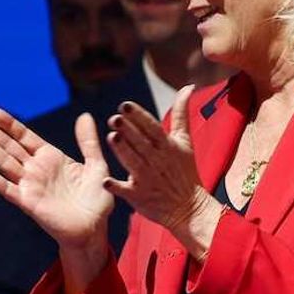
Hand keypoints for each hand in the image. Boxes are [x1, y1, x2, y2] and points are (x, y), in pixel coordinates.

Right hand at [0, 108, 112, 250]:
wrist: (95, 227)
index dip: (11, 125)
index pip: (26, 138)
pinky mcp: (27, 201)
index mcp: (52, 158)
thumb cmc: (97, 198)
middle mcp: (37, 169)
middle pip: (10, 147)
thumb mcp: (96, 164)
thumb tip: (84, 115)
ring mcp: (30, 184)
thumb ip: (88, 141)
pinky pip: (6, 187)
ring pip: (4, 162)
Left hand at [104, 86, 221, 255]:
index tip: (125, 105)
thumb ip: (181, 114)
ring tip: (111, 137)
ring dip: (123, 151)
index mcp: (167, 146)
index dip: (139, 116)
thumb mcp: (185, 140)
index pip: (152, 128)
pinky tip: (105, 180)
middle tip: (115, 118)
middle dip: (129, 131)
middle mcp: (157, 160)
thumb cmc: (184, 170)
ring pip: (133, 162)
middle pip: (141, 143)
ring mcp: (148, 179)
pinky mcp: (139, 196)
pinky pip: (126, 190)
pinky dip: (116, 186)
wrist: (188, 206)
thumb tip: (188, 87)